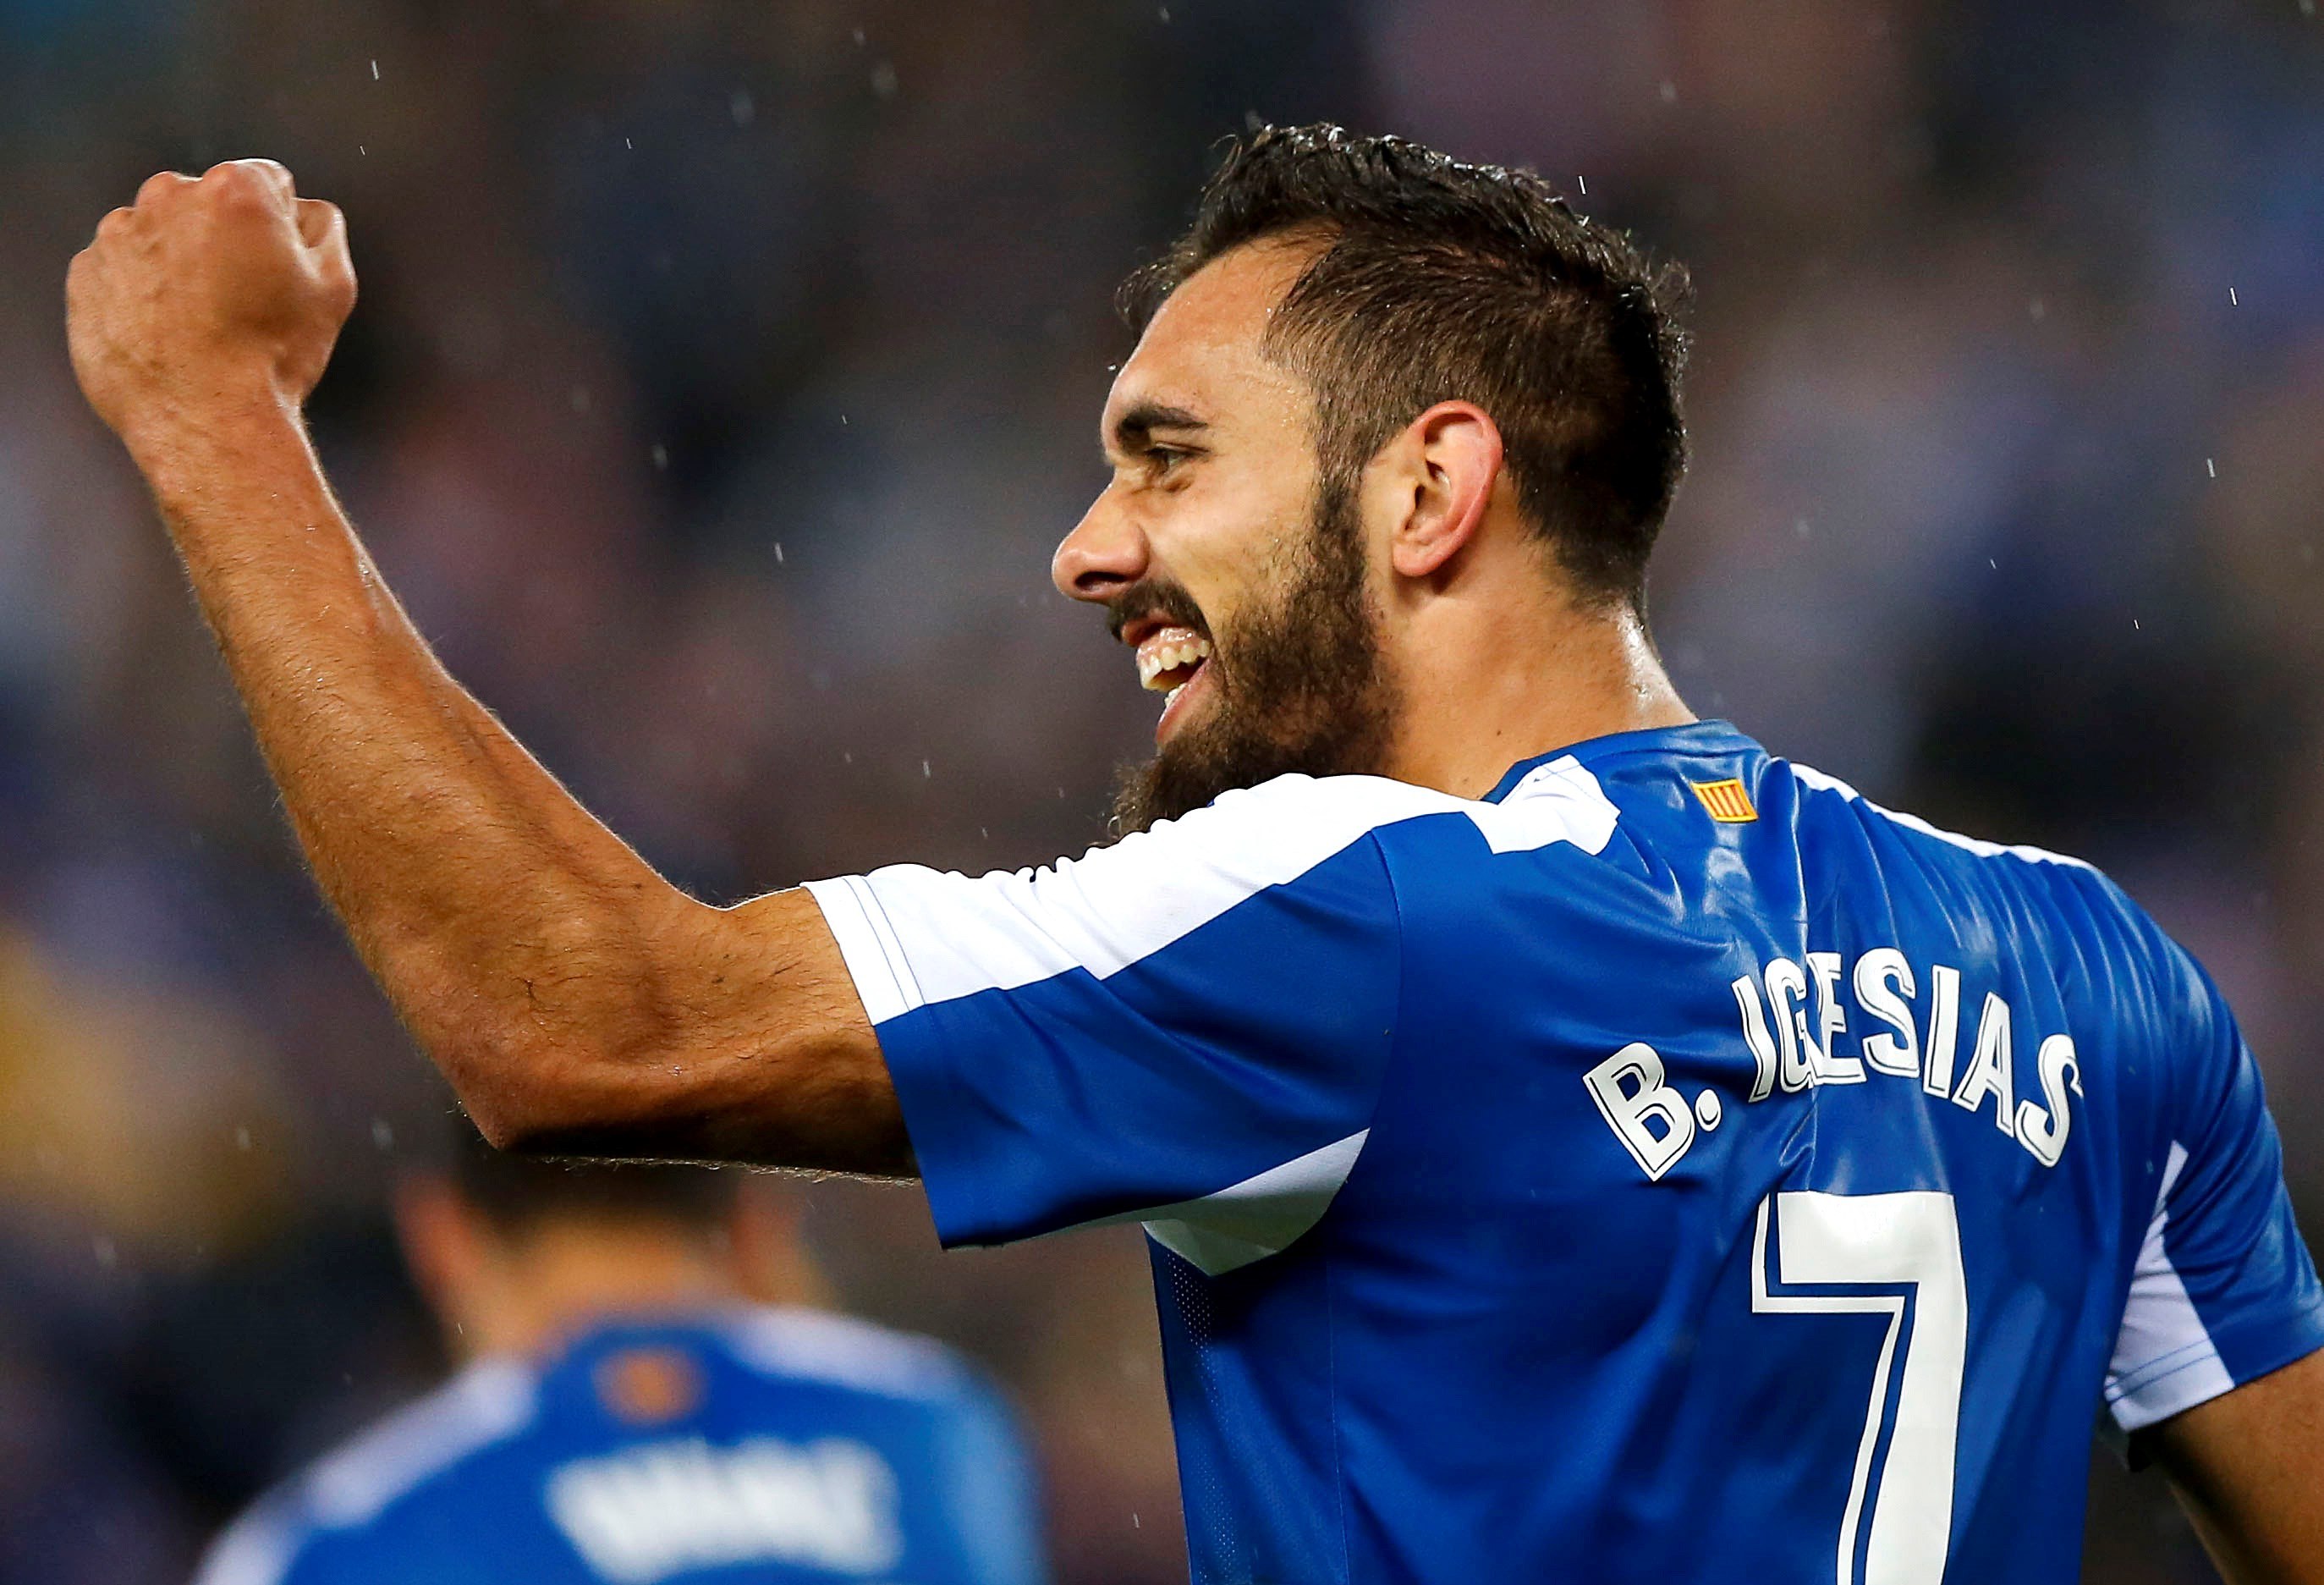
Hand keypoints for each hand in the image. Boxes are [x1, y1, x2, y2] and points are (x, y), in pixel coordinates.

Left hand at [66, 160, 355, 452]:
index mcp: (234, 190)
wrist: (204, 418)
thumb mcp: (334, 288)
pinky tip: (165, 332)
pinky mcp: (84, 274)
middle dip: (222, 236)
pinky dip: (139, 290)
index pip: (267, 181)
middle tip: (240, 298)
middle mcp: (167, 197)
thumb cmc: (271, 355)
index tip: (277, 267)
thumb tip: (304, 212)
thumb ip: (323, 228)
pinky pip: (119, 268)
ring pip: (159, 233)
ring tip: (199, 321)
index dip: (280, 226)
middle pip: (205, 201)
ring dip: (178, 261)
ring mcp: (117, 235)